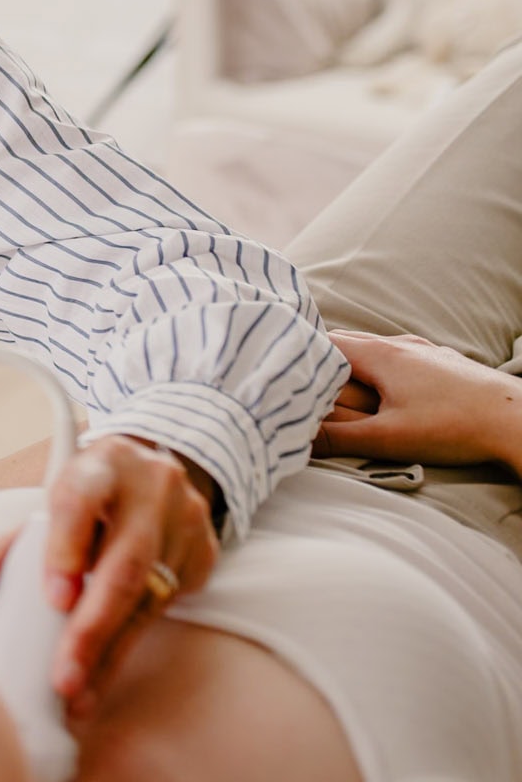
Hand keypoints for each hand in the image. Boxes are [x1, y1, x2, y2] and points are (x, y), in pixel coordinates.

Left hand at [0, 435, 219, 715]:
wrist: (153, 468)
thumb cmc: (90, 493)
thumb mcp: (48, 506)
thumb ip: (4, 549)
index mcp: (99, 466)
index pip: (80, 502)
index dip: (66, 550)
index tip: (55, 600)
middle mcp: (149, 489)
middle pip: (125, 565)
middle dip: (93, 628)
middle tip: (64, 677)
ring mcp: (184, 522)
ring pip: (150, 597)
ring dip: (111, 652)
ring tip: (80, 696)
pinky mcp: (204, 554)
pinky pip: (168, 607)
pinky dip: (130, 642)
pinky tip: (106, 673)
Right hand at [312, 330, 521, 474]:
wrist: (518, 422)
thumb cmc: (454, 426)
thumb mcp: (387, 439)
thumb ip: (336, 438)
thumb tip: (293, 439)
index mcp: (380, 354)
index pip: (324, 342)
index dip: (300, 358)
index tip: (283, 374)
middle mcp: (401, 344)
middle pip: (348, 344)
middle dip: (324, 364)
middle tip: (303, 387)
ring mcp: (426, 351)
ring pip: (376, 351)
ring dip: (355, 368)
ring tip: (340, 392)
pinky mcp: (446, 364)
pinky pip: (401, 360)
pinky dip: (383, 372)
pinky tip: (388, 394)